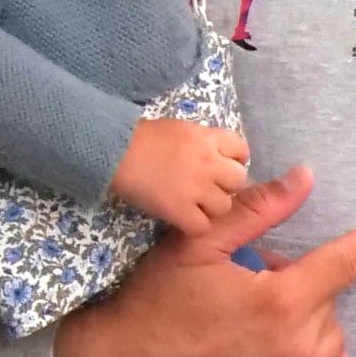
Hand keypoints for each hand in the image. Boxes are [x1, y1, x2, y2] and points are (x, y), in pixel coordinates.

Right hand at [49, 170, 355, 356]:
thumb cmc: (152, 305)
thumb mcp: (196, 246)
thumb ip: (257, 211)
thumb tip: (306, 177)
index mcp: (279, 302)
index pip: (346, 264)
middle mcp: (294, 350)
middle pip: (329, 306)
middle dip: (299, 289)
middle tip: (250, 290)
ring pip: (332, 346)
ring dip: (310, 329)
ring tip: (259, 325)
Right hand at [106, 113, 255, 234]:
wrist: (113, 151)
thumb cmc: (140, 137)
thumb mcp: (179, 129)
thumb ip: (202, 142)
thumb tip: (215, 157)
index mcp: (207, 138)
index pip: (241, 150)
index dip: (234, 160)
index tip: (221, 166)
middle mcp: (208, 162)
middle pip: (237, 180)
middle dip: (225, 185)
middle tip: (207, 188)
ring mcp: (196, 188)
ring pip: (223, 207)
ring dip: (210, 208)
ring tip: (192, 204)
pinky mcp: (180, 210)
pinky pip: (202, 226)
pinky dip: (193, 226)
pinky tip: (182, 218)